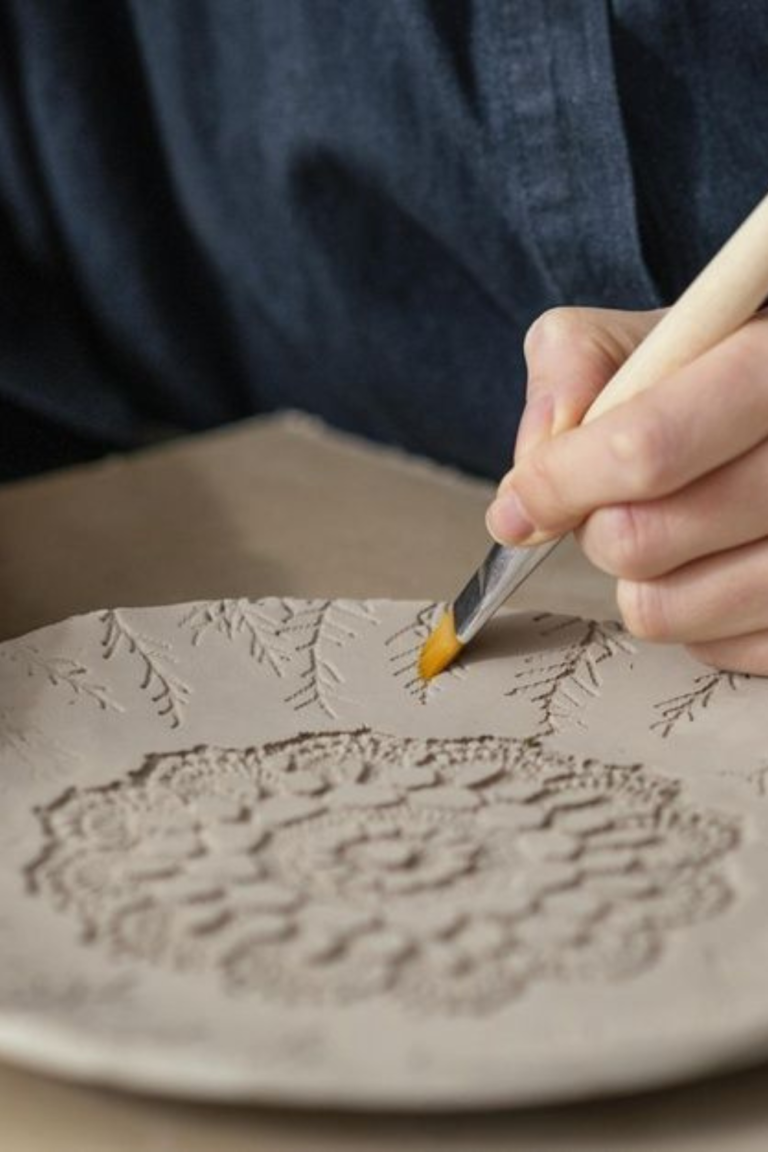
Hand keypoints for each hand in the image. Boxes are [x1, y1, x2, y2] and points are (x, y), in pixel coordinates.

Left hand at [486, 306, 767, 674]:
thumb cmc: (708, 373)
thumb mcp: (642, 336)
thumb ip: (571, 372)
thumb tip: (525, 487)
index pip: (644, 449)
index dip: (559, 481)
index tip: (523, 495)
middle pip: (639, 541)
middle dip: (592, 527)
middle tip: (610, 500)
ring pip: (663, 610)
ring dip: (634, 577)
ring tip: (666, 527)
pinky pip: (707, 649)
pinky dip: (686, 615)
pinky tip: (710, 562)